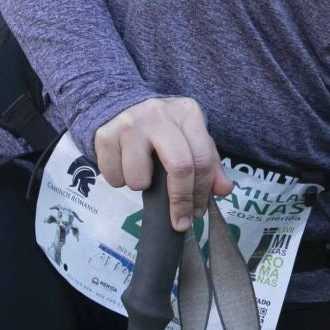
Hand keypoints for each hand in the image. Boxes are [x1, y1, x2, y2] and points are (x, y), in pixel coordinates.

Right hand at [93, 96, 231, 233]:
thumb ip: (209, 162)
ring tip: (142, 173)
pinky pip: (114, 177)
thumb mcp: (189, 136)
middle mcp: (160, 114)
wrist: (119, 106)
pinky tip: (123, 164)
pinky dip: (119, 180)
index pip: (203, 158)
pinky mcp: (105, 135)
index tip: (197, 213)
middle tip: (179, 222)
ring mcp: (131, 123)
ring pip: (140, 179)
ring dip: (142, 187)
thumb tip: (224, 190)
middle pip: (179, 167)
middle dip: (180, 202)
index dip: (202, 192)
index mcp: (187, 112)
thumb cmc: (161, 128)